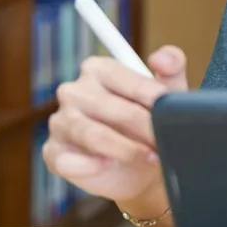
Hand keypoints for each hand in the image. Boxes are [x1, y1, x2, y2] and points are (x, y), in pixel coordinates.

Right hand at [42, 46, 189, 202]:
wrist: (143, 167)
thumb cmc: (150, 121)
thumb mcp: (168, 91)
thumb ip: (171, 65)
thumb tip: (159, 59)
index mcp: (98, 69)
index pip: (123, 77)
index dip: (150, 96)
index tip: (169, 111)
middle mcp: (74, 91)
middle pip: (109, 107)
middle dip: (143, 127)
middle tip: (164, 141)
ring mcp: (60, 122)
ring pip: (92, 134)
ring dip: (126, 149)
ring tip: (151, 157)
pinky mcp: (55, 153)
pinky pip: (67, 160)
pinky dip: (88, 165)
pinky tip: (107, 166)